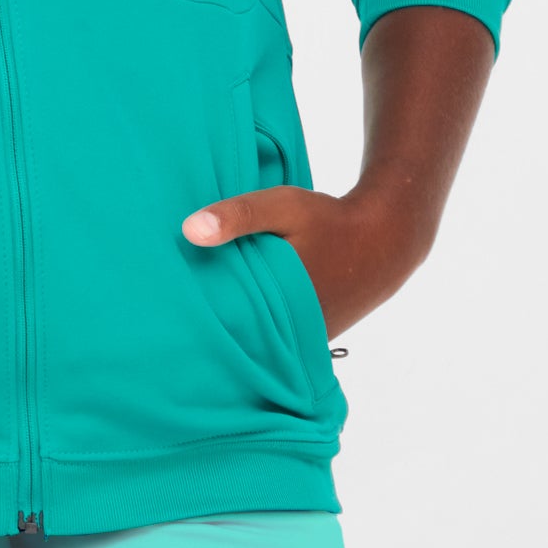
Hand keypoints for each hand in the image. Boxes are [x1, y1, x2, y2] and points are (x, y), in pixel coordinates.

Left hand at [182, 179, 431, 341]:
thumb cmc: (328, 222)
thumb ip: (239, 216)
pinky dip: (257, 326)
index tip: (164, 311)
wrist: (382, 242)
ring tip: (193, 316)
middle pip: (238, 337)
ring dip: (235, 327)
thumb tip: (188, 230)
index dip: (195, 320)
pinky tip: (235, 310)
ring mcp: (305, 341)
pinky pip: (275, 338)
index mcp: (280, 306)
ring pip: (257, 340)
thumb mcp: (283, 207)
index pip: (224, 325)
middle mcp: (293, 334)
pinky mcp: (311, 338)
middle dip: (210, 328)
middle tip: (169, 319)